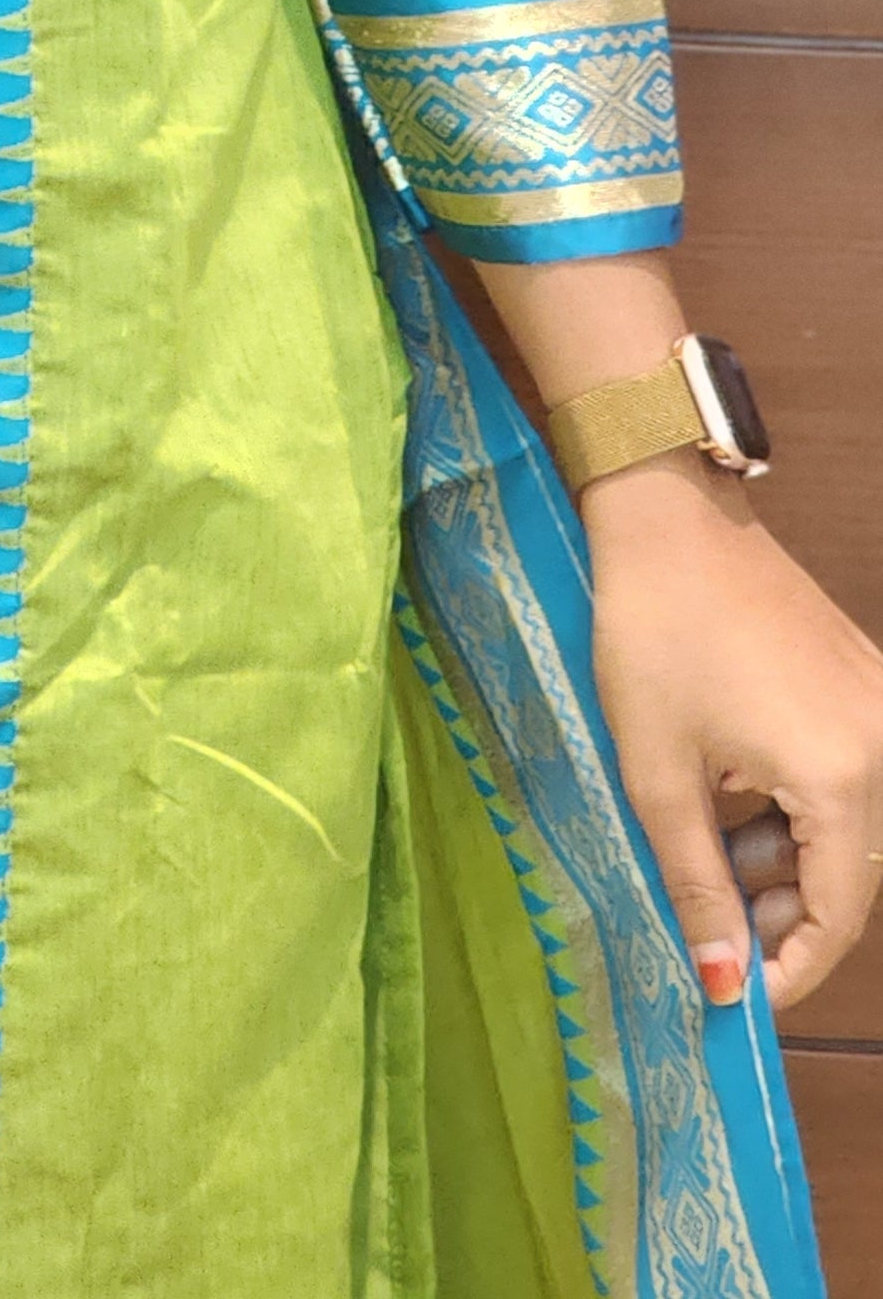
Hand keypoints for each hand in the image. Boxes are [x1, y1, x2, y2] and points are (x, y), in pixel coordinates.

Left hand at [585, 448, 882, 1010]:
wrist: (664, 514)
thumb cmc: (651, 634)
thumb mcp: (658, 775)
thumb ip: (697, 886)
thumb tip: (723, 982)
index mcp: (840, 774)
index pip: (837, 915)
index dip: (790, 968)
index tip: (737, 994)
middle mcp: (882, 741)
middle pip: (852, 873)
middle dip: (787, 914)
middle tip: (715, 929)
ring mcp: (878, 704)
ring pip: (849, 825)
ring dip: (789, 860)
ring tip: (710, 859)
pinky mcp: (861, 678)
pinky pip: (846, 773)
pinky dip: (797, 807)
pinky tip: (733, 802)